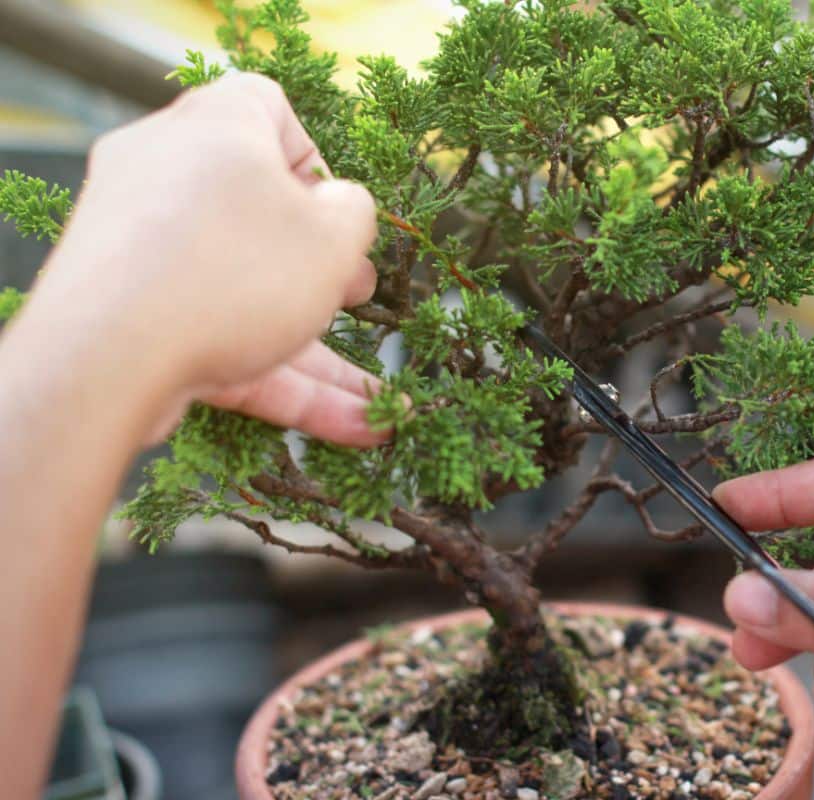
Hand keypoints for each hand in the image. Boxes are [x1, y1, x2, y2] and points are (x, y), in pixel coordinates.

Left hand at [22, 73, 382, 445]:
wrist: (105, 360)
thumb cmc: (234, 274)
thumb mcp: (334, 235)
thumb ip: (355, 212)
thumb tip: (343, 207)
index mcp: (215, 128)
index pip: (269, 108)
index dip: (315, 157)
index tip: (336, 210)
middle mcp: (168, 175)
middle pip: (260, 216)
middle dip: (323, 271)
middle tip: (356, 298)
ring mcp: (143, 249)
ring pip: (246, 294)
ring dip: (318, 354)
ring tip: (374, 405)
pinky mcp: (131, 317)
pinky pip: (219, 338)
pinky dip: (279, 379)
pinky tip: (348, 427)